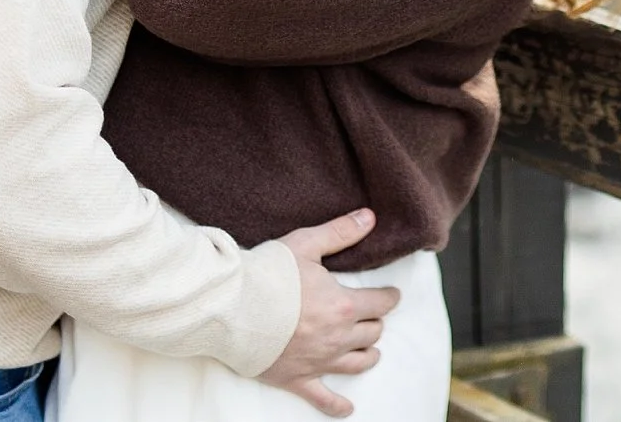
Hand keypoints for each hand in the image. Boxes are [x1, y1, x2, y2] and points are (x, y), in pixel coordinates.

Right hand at [260, 210, 401, 417]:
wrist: (230, 309)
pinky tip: (348, 409)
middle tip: (370, 316)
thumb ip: (340, 232)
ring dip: (368, 355)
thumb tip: (370, 217)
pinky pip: (323, 398)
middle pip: (371, 333)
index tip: (391, 294)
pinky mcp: (297, 378)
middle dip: (375, 323)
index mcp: (343, 305)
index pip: (381, 303)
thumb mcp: (306, 244)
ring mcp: (318, 361)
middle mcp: (337, 337)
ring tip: (370, 350)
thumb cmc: (267, 274)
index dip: (389, 297)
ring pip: (357, 363)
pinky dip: (337, 406)